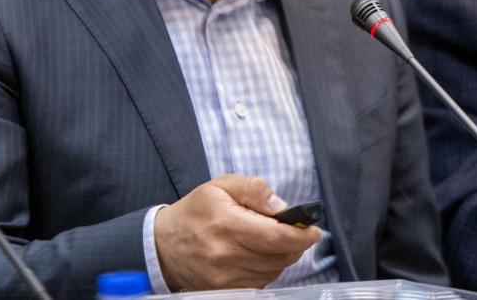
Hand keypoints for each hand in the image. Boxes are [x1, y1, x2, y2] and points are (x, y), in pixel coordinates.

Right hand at [154, 175, 321, 290]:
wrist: (163, 245)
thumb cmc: (195, 212)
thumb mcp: (220, 186)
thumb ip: (253, 188)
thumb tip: (281, 206)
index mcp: (227, 224)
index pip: (276, 236)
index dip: (300, 234)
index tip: (313, 230)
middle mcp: (227, 255)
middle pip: (279, 256)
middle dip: (296, 244)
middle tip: (299, 232)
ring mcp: (226, 278)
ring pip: (273, 271)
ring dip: (283, 256)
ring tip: (275, 240)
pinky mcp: (226, 290)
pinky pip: (261, 282)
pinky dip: (268, 268)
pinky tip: (261, 254)